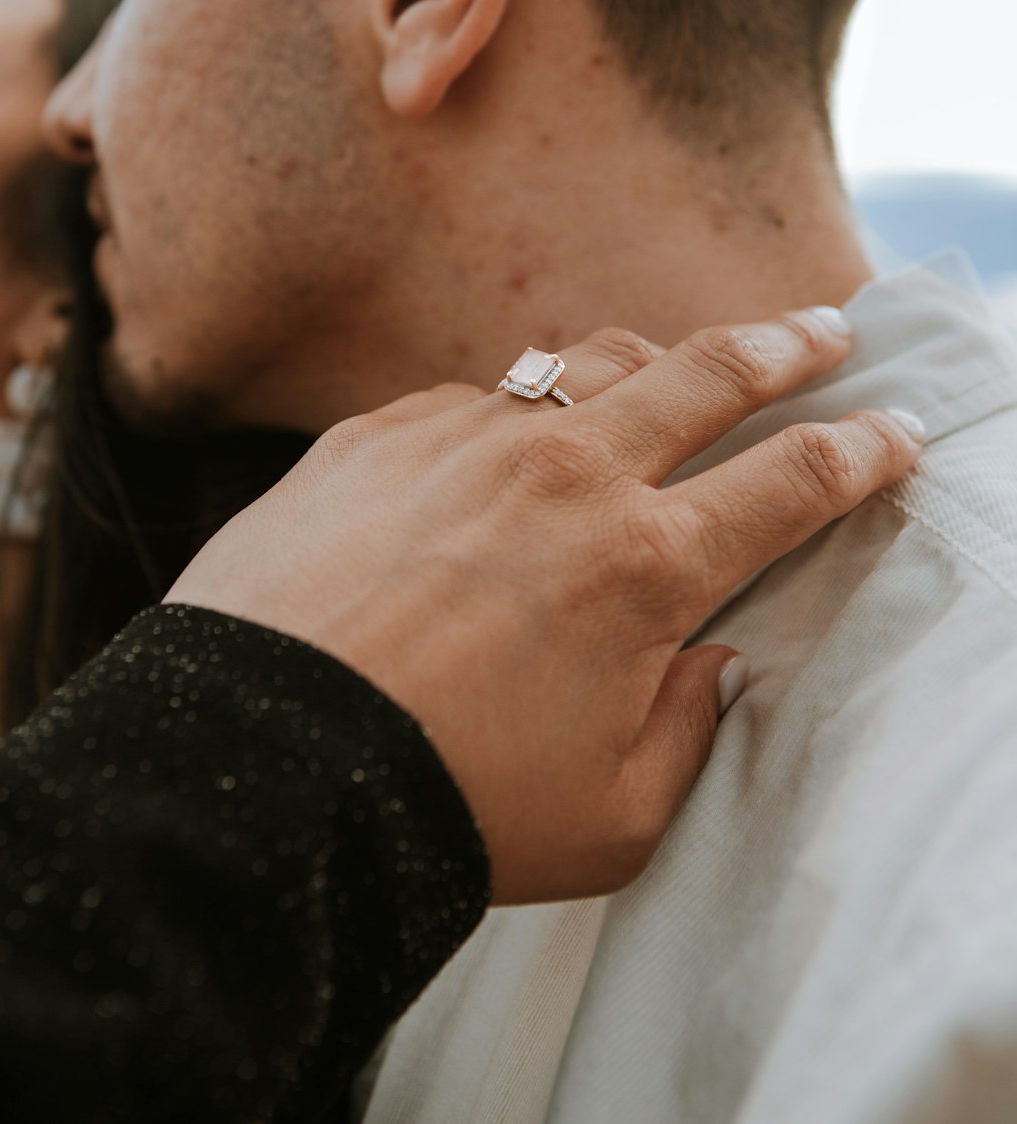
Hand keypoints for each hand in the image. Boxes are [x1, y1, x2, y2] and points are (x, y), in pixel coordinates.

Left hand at [167, 312, 921, 904]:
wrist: (256, 770)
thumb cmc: (444, 806)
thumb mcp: (613, 819)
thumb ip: (687, 731)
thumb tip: (710, 661)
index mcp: (645, 567)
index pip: (794, 482)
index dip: (863, 450)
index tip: (895, 431)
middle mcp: (567, 476)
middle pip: (711, 373)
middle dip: (786, 346)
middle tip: (822, 333)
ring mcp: (468, 438)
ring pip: (588, 364)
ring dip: (650, 361)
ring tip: (671, 369)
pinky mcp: (379, 432)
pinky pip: (473, 398)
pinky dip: (515, 415)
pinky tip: (508, 447)